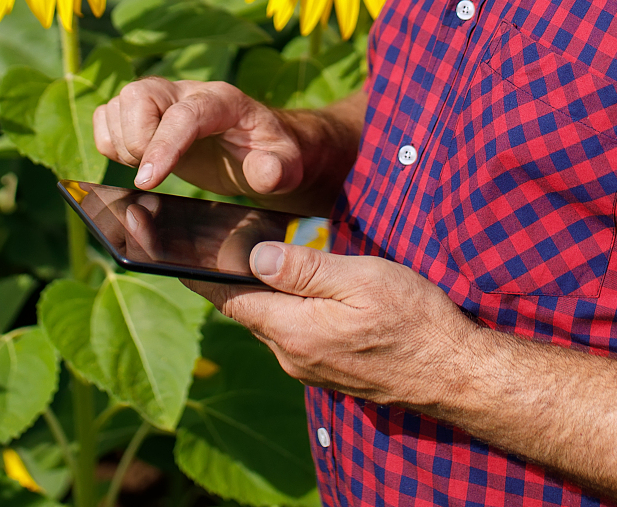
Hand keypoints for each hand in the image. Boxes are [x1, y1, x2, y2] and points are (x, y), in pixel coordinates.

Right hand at [92, 78, 310, 198]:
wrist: (260, 148)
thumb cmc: (273, 154)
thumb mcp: (287, 165)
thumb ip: (278, 169)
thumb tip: (264, 173)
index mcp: (223, 100)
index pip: (185, 114)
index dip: (163, 145)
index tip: (148, 182)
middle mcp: (188, 92)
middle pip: (140, 94)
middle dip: (137, 141)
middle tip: (153, 173)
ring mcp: (162, 99)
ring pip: (118, 103)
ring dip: (122, 143)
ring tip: (148, 168)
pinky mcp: (143, 112)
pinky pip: (106, 114)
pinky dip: (108, 140)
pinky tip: (135, 160)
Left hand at [188, 242, 480, 407]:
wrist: (455, 374)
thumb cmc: (414, 320)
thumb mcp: (361, 279)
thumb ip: (304, 269)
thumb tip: (252, 257)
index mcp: (293, 330)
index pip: (228, 296)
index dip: (194, 271)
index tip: (161, 249)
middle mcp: (292, 355)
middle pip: (246, 308)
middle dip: (225, 277)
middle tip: (202, 241)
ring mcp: (310, 367)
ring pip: (272, 321)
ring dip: (259, 292)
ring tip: (247, 257)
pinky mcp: (329, 370)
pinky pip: (294, 334)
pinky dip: (286, 309)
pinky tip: (296, 289)